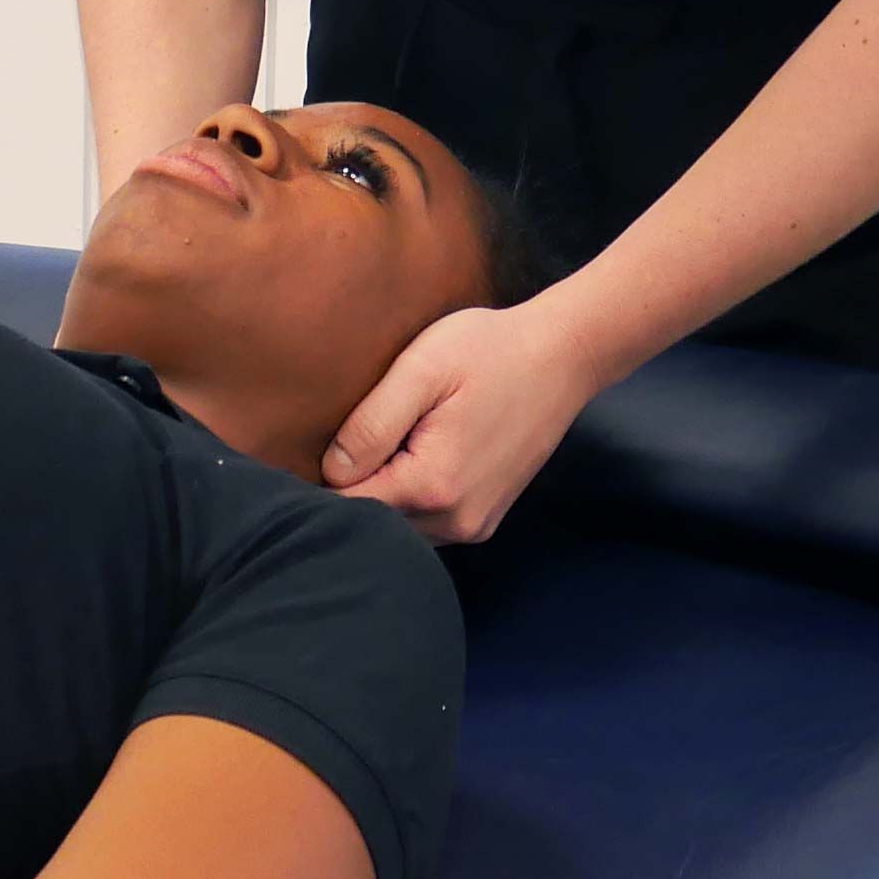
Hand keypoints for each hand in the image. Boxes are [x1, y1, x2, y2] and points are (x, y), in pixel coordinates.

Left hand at [320, 300, 603, 545]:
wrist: (562, 356)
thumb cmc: (490, 351)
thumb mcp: (422, 369)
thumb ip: (371, 424)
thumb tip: (331, 471)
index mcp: (433, 486)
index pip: (348, 506)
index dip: (321, 477)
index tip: (316, 443)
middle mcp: (456, 520)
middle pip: (372, 521)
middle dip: (353, 487)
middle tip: (352, 435)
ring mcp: (474, 525)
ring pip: (398, 527)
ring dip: (383, 494)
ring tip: (386, 442)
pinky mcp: (484, 519)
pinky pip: (426, 524)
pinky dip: (410, 499)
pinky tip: (413, 456)